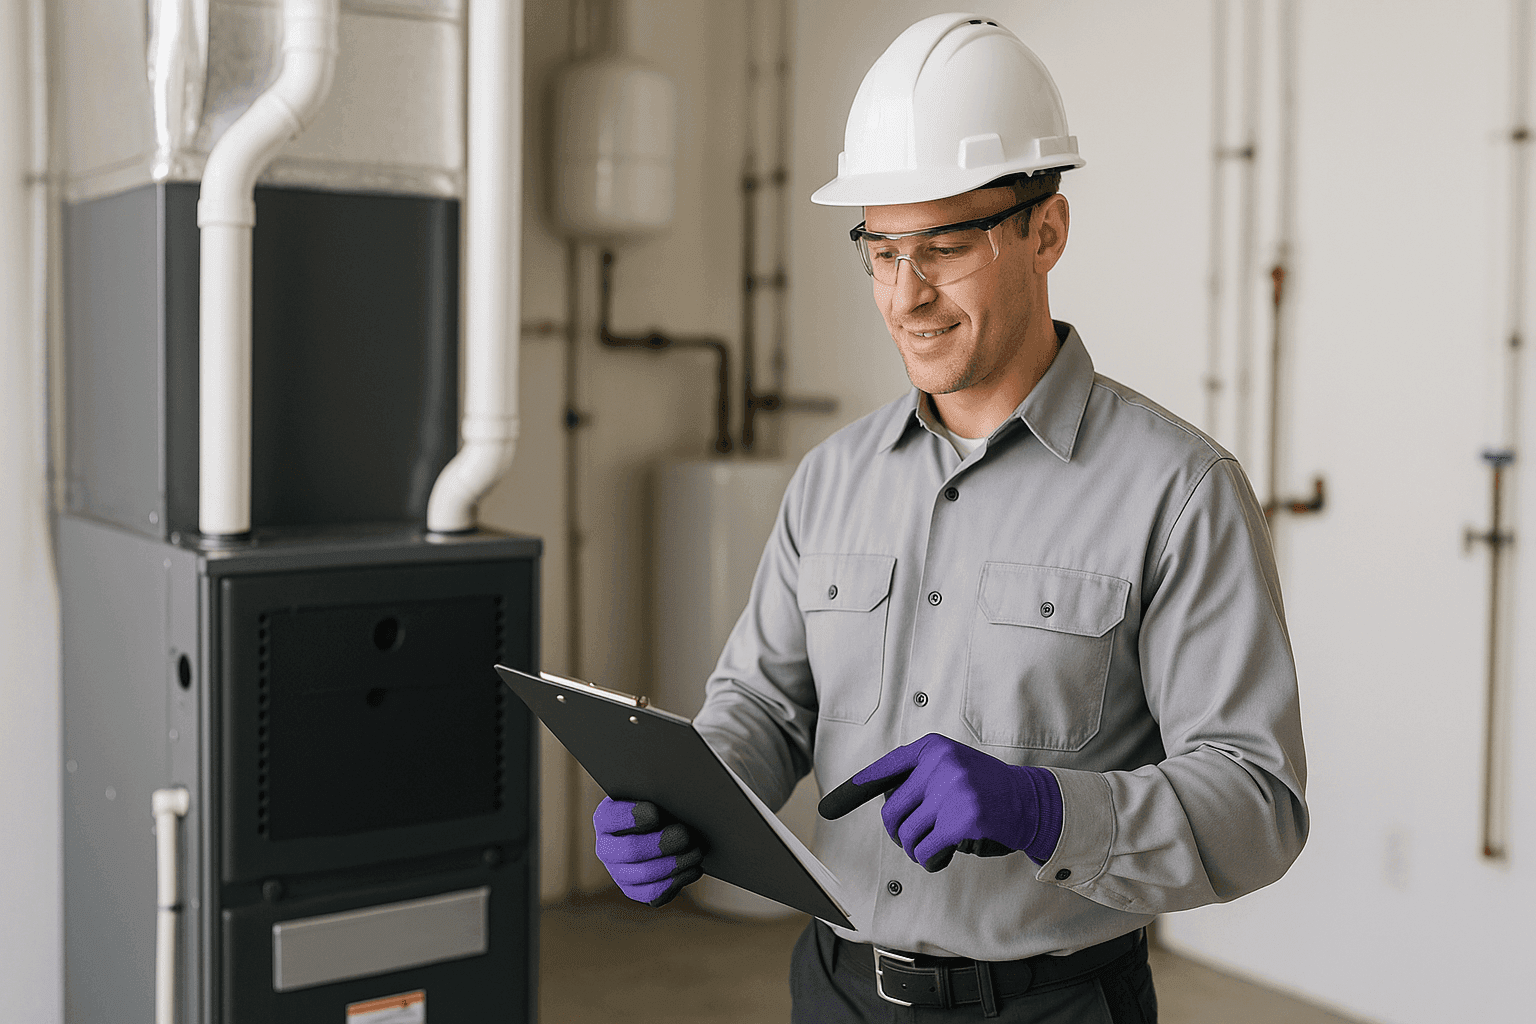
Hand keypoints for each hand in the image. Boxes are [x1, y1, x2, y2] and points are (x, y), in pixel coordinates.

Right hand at [593, 798, 703, 905]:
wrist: (664, 826)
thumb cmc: (659, 804)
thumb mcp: (654, 793)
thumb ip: (656, 794)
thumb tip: (665, 808)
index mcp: (605, 818)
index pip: (612, 818)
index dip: (634, 817)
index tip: (656, 813)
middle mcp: (606, 848)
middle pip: (630, 850)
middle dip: (662, 844)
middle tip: (685, 835)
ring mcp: (618, 873)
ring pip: (645, 875)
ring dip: (675, 864)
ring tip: (696, 852)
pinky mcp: (635, 890)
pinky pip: (653, 894)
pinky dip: (677, 882)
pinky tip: (692, 869)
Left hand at [818, 733, 1061, 871]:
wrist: (1033, 802)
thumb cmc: (987, 792)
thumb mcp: (952, 771)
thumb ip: (920, 780)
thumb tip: (886, 811)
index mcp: (932, 748)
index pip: (884, 770)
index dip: (851, 792)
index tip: (826, 809)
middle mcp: (939, 762)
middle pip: (891, 813)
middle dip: (900, 835)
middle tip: (918, 842)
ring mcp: (952, 787)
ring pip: (907, 835)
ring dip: (918, 850)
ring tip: (937, 847)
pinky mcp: (964, 816)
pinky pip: (925, 850)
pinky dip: (930, 860)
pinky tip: (943, 857)